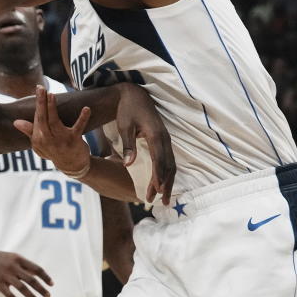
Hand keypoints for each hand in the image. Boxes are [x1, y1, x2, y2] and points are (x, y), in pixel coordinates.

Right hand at [0, 246, 52, 296]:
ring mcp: (5, 275)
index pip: (36, 268)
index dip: (45, 277)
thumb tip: (36, 274)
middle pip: (31, 279)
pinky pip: (9, 295)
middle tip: (48, 296)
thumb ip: (22, 265)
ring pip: (22, 288)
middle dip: (41, 289)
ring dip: (32, 296)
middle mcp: (13, 266)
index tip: (51, 284)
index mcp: (18, 259)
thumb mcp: (10, 257)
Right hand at [13, 85, 91, 174]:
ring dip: (52, 108)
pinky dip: (83, 118)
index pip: (37, 118)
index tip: (39, 89)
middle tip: (40, 88)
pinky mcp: (74, 140)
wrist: (72, 167)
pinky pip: (78, 128)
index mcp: (38, 138)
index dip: (38, 104)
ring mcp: (61, 140)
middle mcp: (47, 140)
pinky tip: (86, 108)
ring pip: (54, 122)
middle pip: (42, 119)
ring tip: (51, 95)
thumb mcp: (39, 144)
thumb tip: (16, 122)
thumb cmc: (54, 151)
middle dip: (40, 103)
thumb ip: (29, 131)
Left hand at [114, 83, 175, 204]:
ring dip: (168, 181)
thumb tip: (128, 165)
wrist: (134, 95)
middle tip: (158, 202)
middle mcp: (164, 138)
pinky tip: (163, 183)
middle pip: (168, 165)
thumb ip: (128, 145)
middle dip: (164, 185)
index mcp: (155, 135)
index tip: (155, 192)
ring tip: (163, 198)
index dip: (158, 178)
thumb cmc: (127, 110)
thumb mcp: (124, 126)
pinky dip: (167, 173)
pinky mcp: (163, 140)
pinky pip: (169, 159)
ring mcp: (166, 138)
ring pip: (171, 164)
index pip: (159, 161)